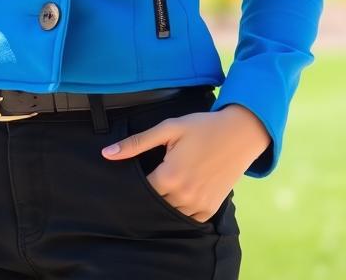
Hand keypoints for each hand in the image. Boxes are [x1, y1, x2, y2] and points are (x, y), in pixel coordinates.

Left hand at [100, 104, 269, 221]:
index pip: (141, 191)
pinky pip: (187, 217)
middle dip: (150, 192)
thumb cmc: (202, 127)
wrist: (239, 133)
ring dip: (165, 201)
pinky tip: (181, 190)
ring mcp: (198, 205)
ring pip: (169, 212)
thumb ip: (137, 143)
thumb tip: (106, 154)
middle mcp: (183, 196)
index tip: (135, 174)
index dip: (135, 183)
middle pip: (154, 203)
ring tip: (168, 181)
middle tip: (155, 174)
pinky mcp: (210, 209)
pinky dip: (181, 207)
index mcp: (170, 176)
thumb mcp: (169, 128)